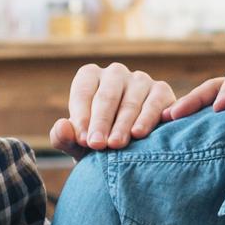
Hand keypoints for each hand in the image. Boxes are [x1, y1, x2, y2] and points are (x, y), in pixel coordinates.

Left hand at [49, 64, 176, 155]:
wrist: (132, 150)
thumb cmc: (99, 141)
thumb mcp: (77, 144)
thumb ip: (63, 137)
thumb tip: (62, 126)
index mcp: (89, 76)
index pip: (83, 93)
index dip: (82, 117)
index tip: (82, 140)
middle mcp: (115, 73)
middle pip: (106, 97)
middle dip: (101, 122)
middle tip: (96, 145)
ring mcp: (140, 79)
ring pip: (130, 102)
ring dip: (122, 125)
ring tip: (116, 145)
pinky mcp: (161, 90)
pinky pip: (154, 103)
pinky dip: (147, 119)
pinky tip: (139, 134)